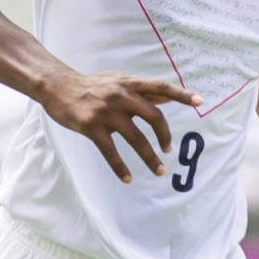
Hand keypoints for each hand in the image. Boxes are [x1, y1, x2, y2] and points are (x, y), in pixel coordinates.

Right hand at [40, 70, 201, 182]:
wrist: (58, 87)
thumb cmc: (91, 85)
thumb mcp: (118, 81)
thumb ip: (142, 90)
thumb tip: (167, 97)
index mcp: (129, 84)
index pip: (161, 87)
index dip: (181, 94)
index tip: (200, 102)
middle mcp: (121, 96)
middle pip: (153, 116)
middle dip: (165, 135)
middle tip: (169, 150)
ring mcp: (106, 112)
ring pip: (136, 138)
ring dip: (150, 157)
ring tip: (159, 171)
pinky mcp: (92, 127)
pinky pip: (110, 151)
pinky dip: (120, 167)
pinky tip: (127, 178)